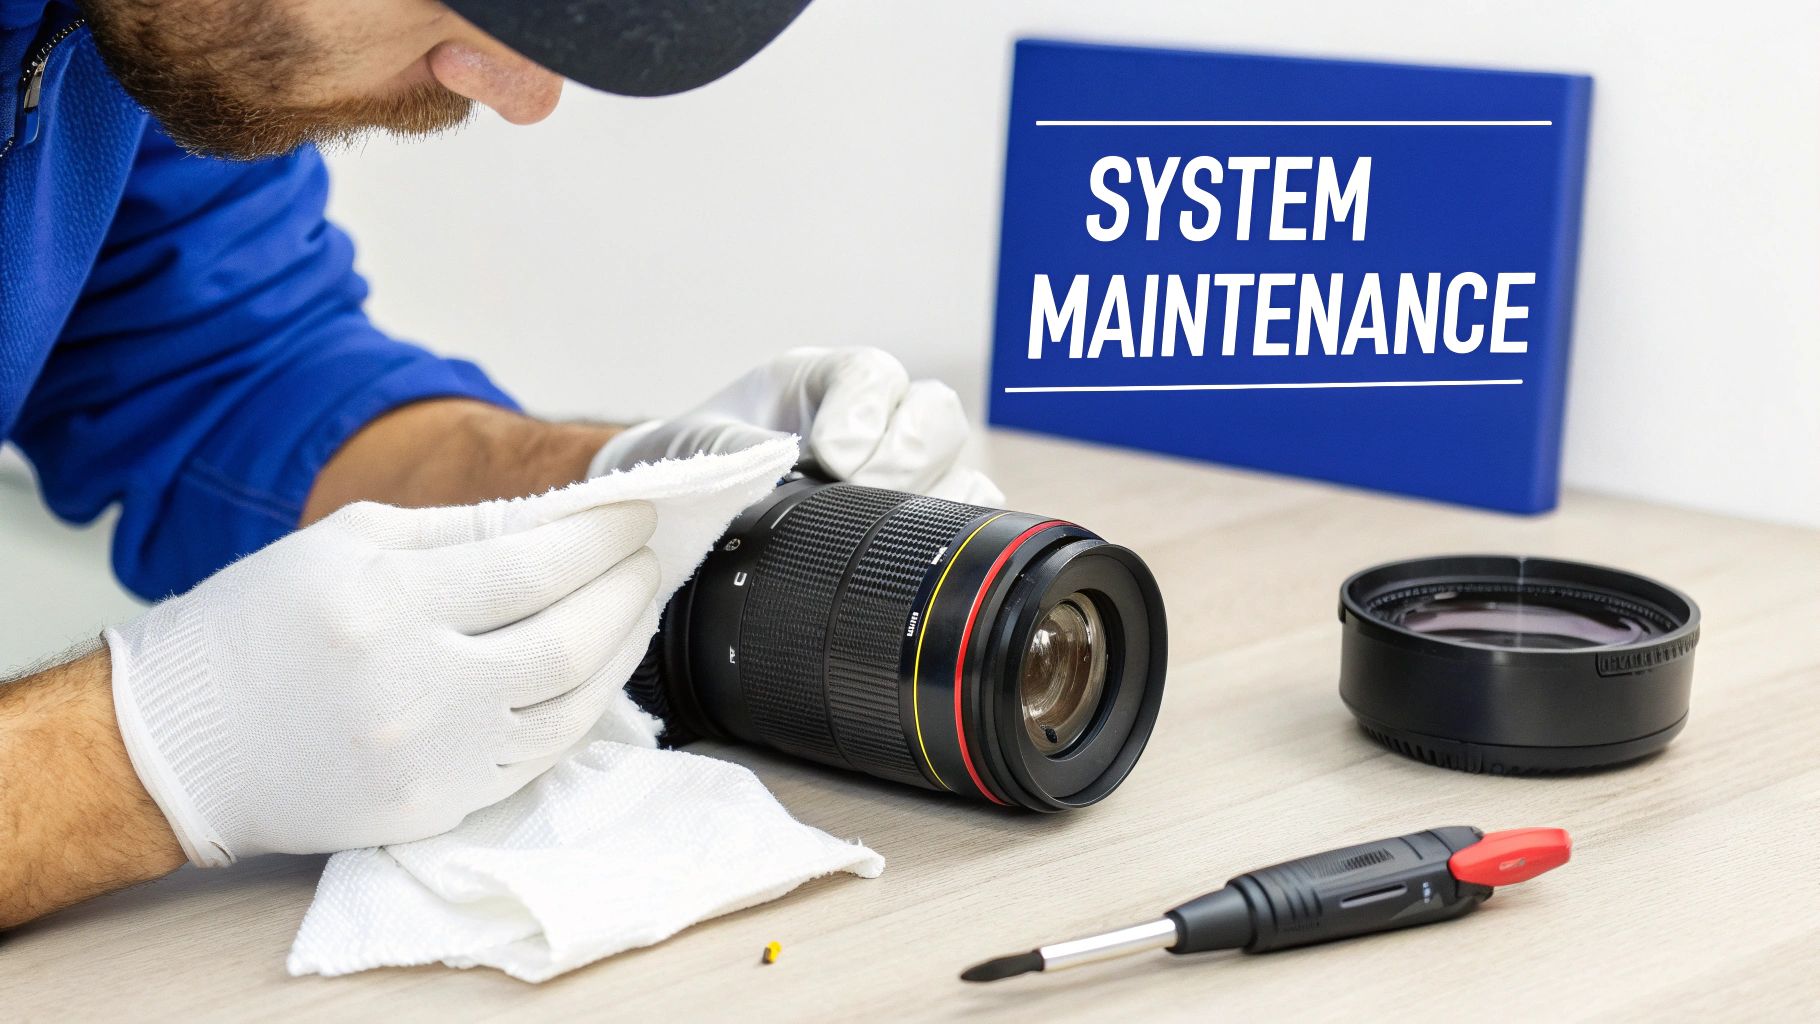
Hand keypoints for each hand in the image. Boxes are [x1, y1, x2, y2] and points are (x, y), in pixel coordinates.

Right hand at [104, 493, 661, 864]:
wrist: (182, 746)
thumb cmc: (259, 625)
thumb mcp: (348, 541)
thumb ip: (464, 529)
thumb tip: (565, 521)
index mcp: (388, 601)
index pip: (537, 564)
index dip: (604, 537)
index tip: (637, 515)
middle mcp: (417, 684)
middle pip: (571, 639)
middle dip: (628, 591)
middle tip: (645, 561)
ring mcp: (432, 757)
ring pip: (572, 704)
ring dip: (622, 649)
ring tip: (632, 609)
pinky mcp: (437, 805)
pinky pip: (540, 755)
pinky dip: (581, 706)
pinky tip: (593, 672)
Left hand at [588, 347, 1004, 504]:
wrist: (684, 510)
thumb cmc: (694, 468)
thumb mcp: (698, 449)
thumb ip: (736, 451)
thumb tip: (779, 470)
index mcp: (822, 386)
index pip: (872, 374)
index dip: (865, 410)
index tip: (832, 454)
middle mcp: (874, 421)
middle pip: (936, 413)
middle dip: (906, 456)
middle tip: (862, 490)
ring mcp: (902, 474)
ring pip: (962, 470)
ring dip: (934, 501)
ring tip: (880, 535)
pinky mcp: (915, 523)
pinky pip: (963, 525)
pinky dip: (951, 540)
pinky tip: (910, 561)